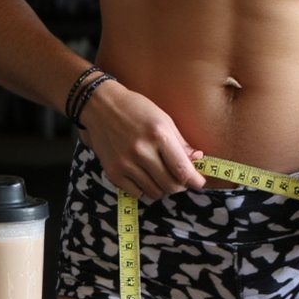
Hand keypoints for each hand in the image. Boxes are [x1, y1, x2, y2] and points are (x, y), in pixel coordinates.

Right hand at [78, 80, 205, 199]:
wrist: (100, 106)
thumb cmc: (135, 109)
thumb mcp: (163, 119)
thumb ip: (180, 142)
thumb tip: (198, 159)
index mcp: (158, 135)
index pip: (182, 169)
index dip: (194, 181)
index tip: (198, 183)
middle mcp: (141, 151)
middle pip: (170, 185)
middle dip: (180, 186)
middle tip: (180, 180)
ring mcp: (125, 163)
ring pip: (154, 192)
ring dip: (162, 189)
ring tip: (162, 177)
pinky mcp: (113, 172)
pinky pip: (136, 193)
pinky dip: (145, 190)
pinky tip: (145, 178)